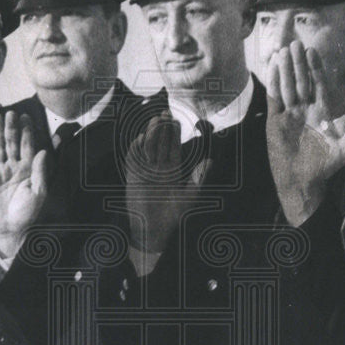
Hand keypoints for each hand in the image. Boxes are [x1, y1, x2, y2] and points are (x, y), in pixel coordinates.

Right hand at [0, 110, 49, 259]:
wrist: (9, 229)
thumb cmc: (27, 213)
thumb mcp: (39, 192)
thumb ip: (40, 171)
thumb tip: (44, 151)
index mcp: (28, 170)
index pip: (27, 147)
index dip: (27, 132)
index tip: (26, 117)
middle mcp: (13, 167)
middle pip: (12, 143)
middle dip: (12, 128)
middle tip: (12, 112)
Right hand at [124, 113, 209, 260]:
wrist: (154, 230)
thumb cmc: (173, 215)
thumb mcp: (190, 195)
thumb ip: (199, 177)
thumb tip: (211, 160)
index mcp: (172, 170)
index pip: (173, 147)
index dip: (174, 134)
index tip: (175, 120)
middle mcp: (159, 169)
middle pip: (161, 144)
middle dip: (162, 129)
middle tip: (164, 114)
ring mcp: (146, 172)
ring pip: (148, 148)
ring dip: (151, 135)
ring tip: (155, 121)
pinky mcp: (133, 177)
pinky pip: (134, 160)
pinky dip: (136, 149)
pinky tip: (141, 138)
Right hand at [266, 41, 344, 225]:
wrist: (303, 181)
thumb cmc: (326, 166)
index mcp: (321, 112)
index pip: (318, 84)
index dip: (315, 68)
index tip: (312, 51)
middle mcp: (305, 110)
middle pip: (301, 81)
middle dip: (298, 63)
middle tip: (295, 44)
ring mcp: (289, 115)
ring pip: (287, 86)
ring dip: (284, 69)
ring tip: (282, 52)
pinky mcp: (276, 122)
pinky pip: (274, 99)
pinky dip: (272, 84)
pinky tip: (272, 70)